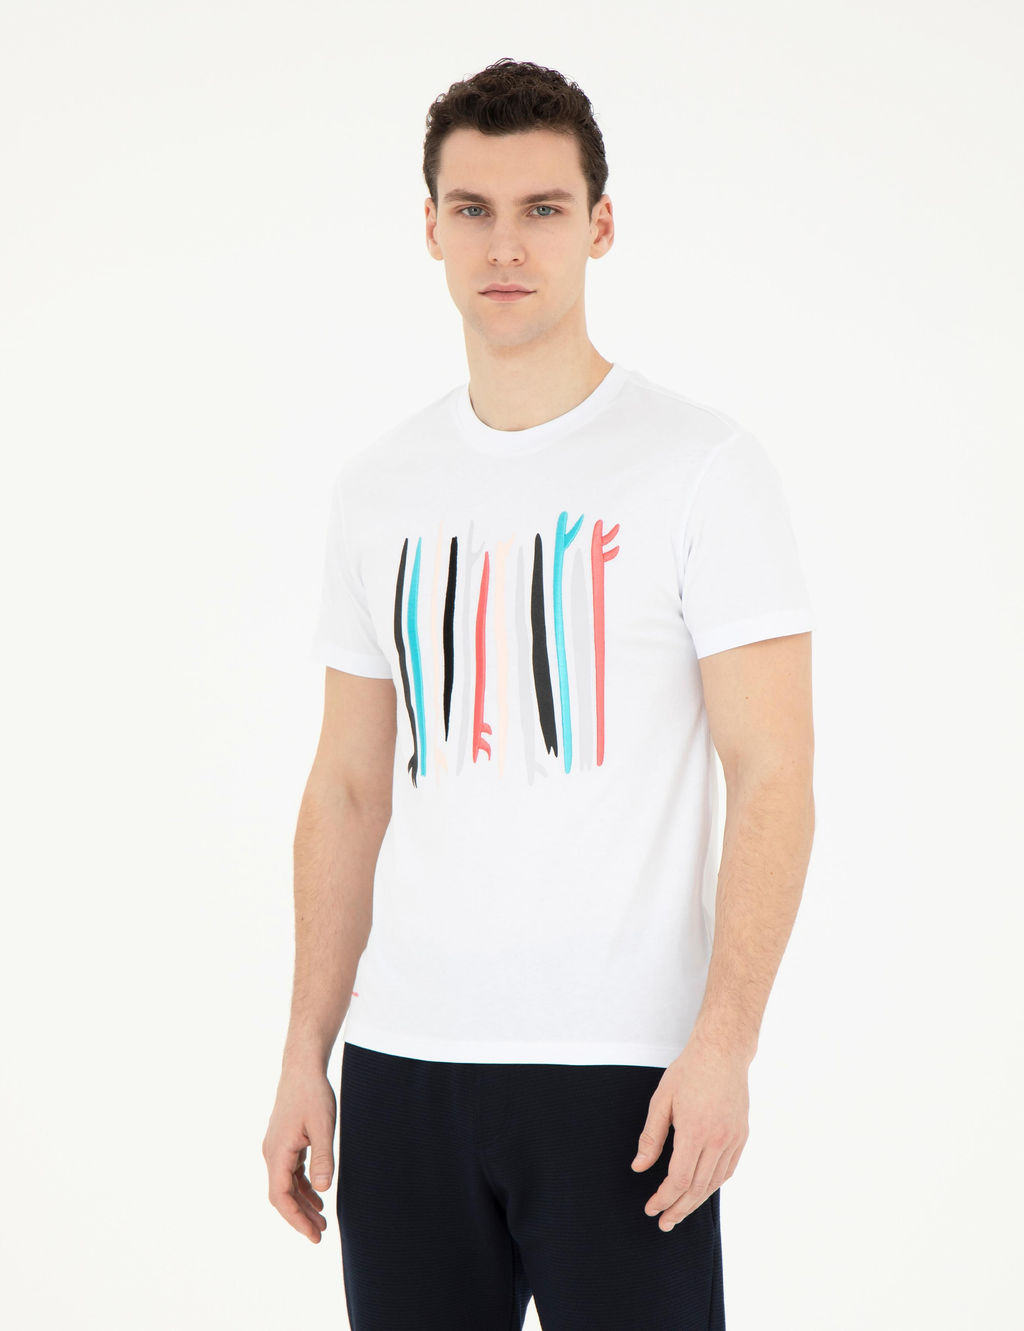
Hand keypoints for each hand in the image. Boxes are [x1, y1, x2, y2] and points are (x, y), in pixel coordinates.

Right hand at [262, 1065, 336, 1242]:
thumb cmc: (312, 1094)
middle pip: (282, 1195)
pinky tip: (317, 1195)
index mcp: (277, 1152)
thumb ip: (322, 1158)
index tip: (313, 1235)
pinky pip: (291, 1172)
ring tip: (321, 1221)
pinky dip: (302, 1186)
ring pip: (286, 1184)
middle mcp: (272, 1153)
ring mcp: (277, 1148)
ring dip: (302, 1203)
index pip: (281, 1197)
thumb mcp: (322, 1126)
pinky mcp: (285, 1142)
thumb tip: (323, 1190)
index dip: (296, 1219)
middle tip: (320, 1235)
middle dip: (300, 1217)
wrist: (302, 1068)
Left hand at [630, 1034, 749, 1229]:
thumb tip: (638, 1167)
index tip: (651, 1208)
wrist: (723, 1052)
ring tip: (679, 1212)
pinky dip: (713, 1185)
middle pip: (697, 1187)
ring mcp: (733, 1139)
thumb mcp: (661, 1100)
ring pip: (714, 1182)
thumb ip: (651, 1138)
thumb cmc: (689, 1071)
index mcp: (695, 1130)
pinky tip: (700, 1191)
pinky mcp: (742, 1136)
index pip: (679, 1179)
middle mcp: (717, 1139)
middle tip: (664, 1222)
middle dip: (678, 1208)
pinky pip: (727, 1170)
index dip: (664, 1198)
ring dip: (696, 1201)